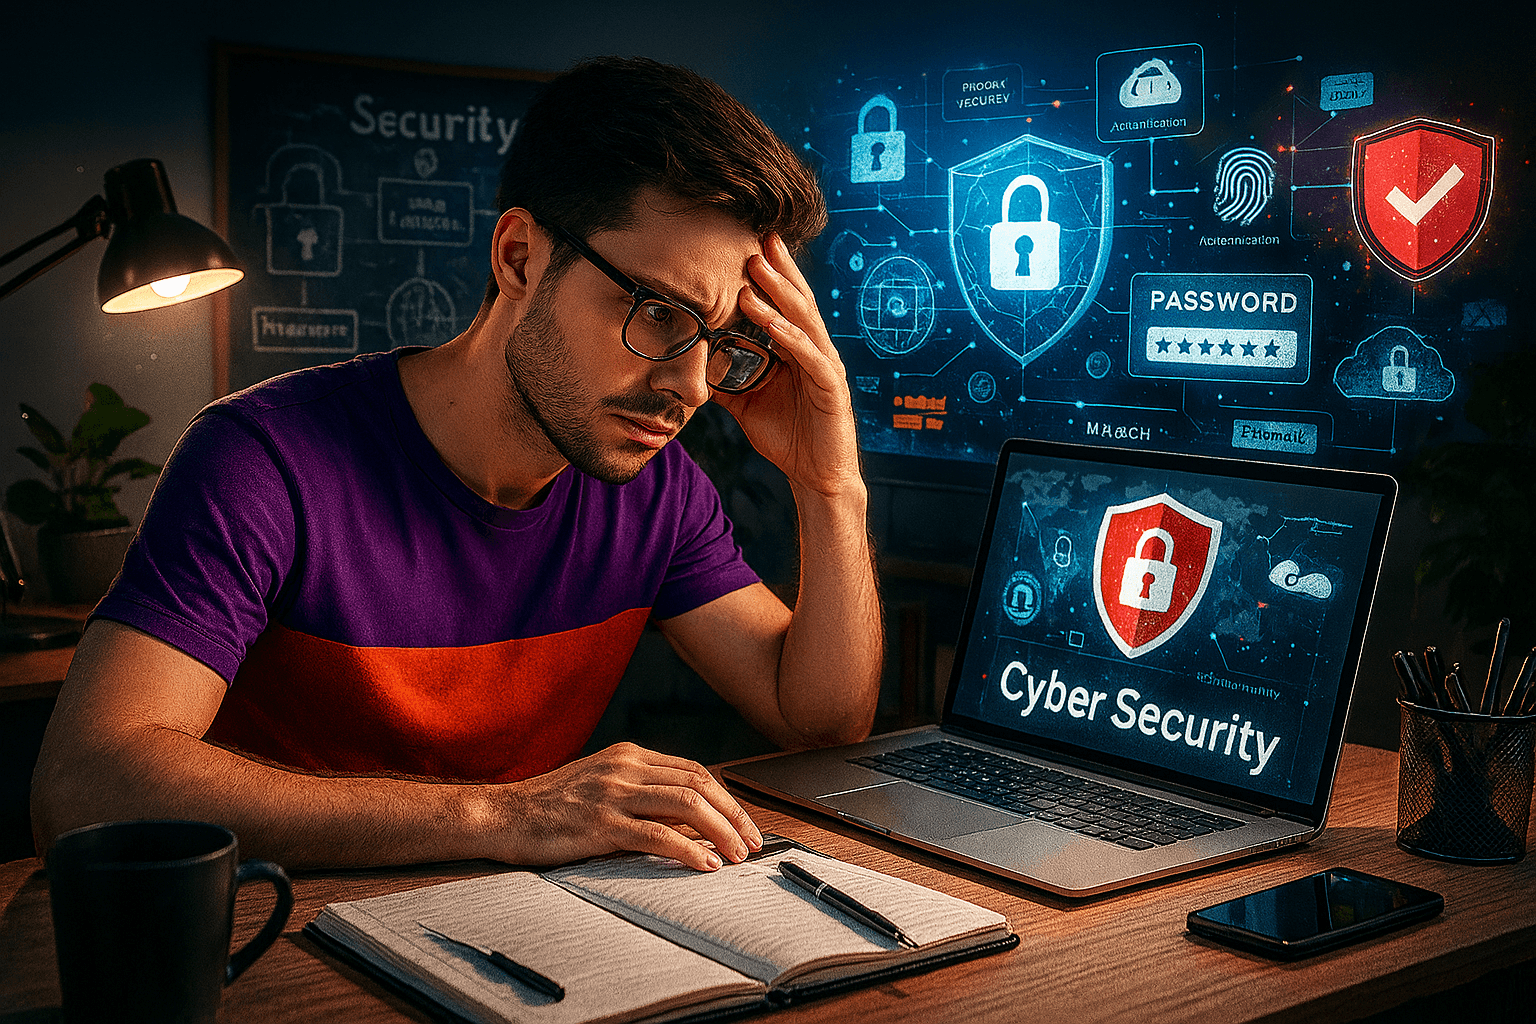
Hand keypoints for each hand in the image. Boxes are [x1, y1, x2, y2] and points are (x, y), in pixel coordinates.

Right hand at [494, 742, 762, 869]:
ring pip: (686, 805)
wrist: (501, 815)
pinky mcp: (600, 824)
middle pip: (699, 785)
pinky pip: (656, 835)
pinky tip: (704, 865)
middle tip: (752, 843)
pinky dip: (688, 850)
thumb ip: (640, 790)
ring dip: (721, 832)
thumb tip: (687, 816)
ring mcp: (613, 794)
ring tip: (737, 856)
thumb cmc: (550, 806)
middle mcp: (626, 768)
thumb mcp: (600, 784)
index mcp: (629, 756)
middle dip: (734, 815)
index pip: (695, 771)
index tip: (745, 824)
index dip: (727, 798)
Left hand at [716, 234, 862, 497]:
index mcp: (798, 350)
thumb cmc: (788, 438)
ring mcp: (826, 367)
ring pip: (802, 321)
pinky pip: (811, 357)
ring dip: (779, 294)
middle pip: (796, 301)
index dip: (770, 275)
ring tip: (756, 270)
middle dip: (776, 268)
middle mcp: (815, 351)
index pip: (784, 304)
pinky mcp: (831, 388)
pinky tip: (772, 324)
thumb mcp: (747, 404)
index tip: (747, 244)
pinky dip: (791, 338)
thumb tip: (693, 366)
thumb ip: (726, 382)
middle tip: (755, 237)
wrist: (817, 477)